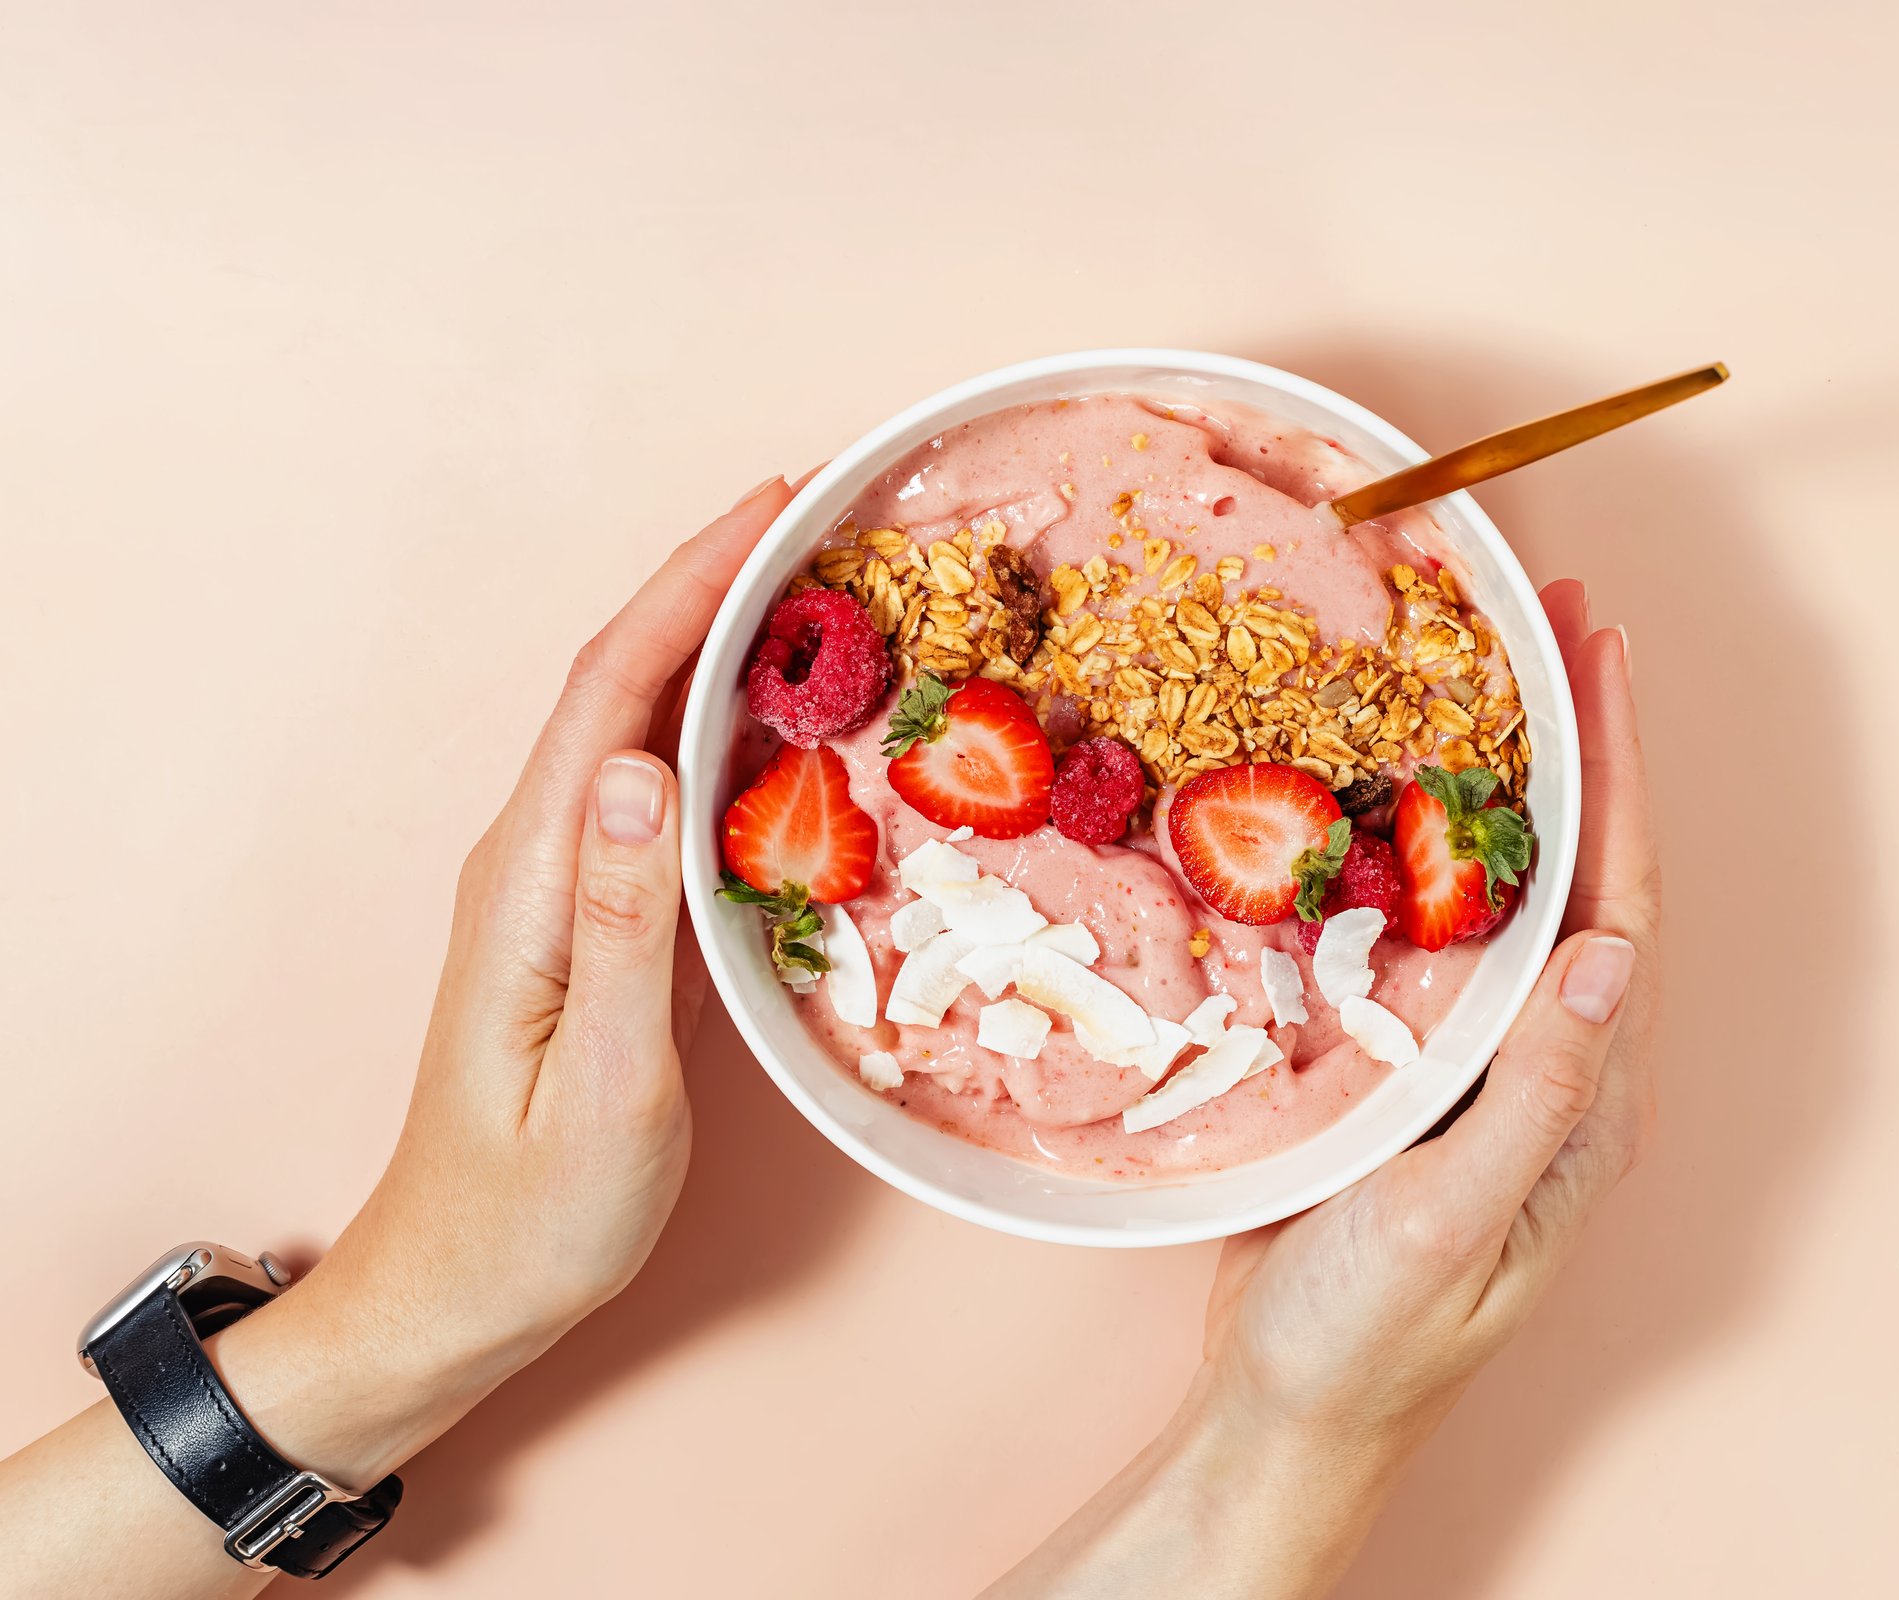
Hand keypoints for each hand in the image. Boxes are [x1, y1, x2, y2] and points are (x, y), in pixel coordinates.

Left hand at [211, 472, 801, 1487]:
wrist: (456, 1289)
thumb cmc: (534, 1211)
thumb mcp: (599, 1083)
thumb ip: (625, 926)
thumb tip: (649, 769)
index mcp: (531, 878)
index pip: (614, 691)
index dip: (692, 585)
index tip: (777, 507)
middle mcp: (532, 854)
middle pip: (623, 678)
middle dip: (715, 580)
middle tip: (823, 516)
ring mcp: (552, 879)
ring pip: (637, 719)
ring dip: (716, 637)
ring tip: (814, 583)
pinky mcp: (580, 910)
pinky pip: (650, 779)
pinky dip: (712, 717)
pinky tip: (770, 712)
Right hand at [987, 580, 1658, 1598]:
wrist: (1283, 1416)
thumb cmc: (1369, 1342)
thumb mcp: (1455, 1217)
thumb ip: (1535, 1090)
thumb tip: (1610, 948)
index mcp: (1583, 1100)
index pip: (1619, 905)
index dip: (1616, 776)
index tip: (1602, 658)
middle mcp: (1546, 1067)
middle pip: (1574, 876)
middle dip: (1573, 744)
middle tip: (1549, 621)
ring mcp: (1476, 1064)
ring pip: (1501, 894)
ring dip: (1499, 781)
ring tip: (1481, 673)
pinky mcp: (1404, 1069)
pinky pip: (1425, 935)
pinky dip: (1415, 848)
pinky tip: (1380, 792)